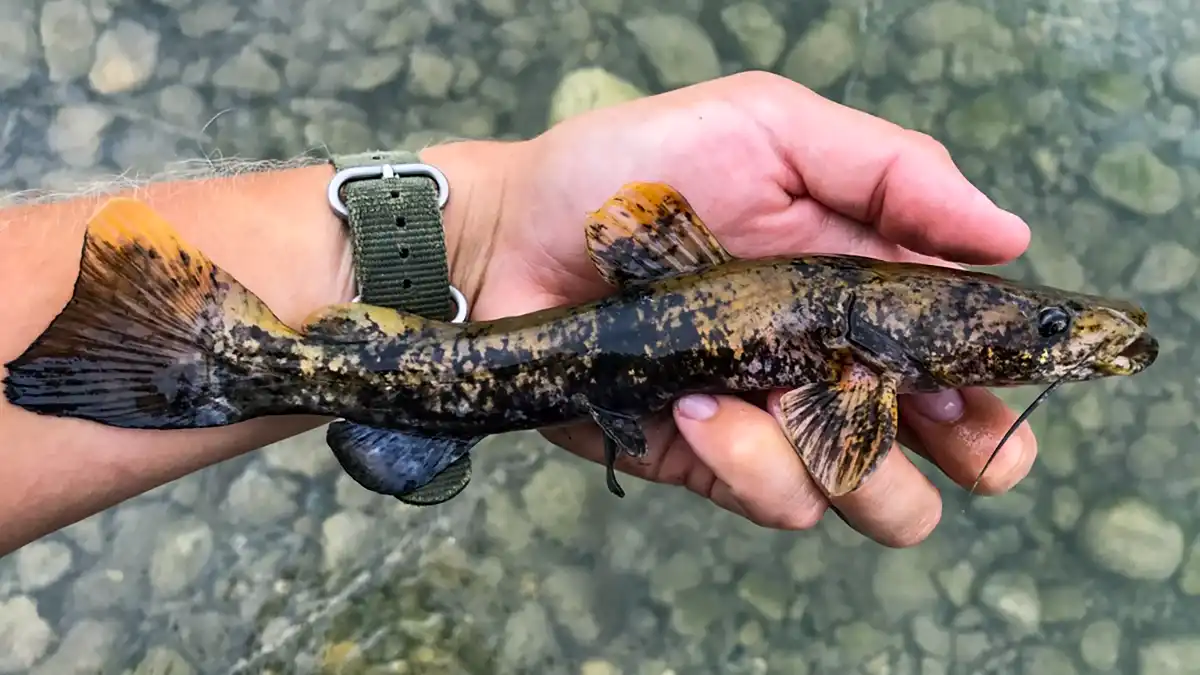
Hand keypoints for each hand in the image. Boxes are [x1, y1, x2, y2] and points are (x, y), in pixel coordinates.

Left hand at [435, 71, 1036, 546]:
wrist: (515, 237)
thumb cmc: (636, 170)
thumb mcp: (768, 129)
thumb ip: (890, 170)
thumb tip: (1010, 235)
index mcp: (865, 283)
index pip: (969, 346)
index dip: (1005, 369)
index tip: (999, 366)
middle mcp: (834, 361)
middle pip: (946, 448)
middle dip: (966, 451)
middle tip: (930, 418)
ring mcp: (775, 419)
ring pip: (875, 496)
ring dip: (846, 458)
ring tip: (764, 389)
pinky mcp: (714, 464)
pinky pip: (779, 501)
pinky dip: (748, 460)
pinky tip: (693, 403)